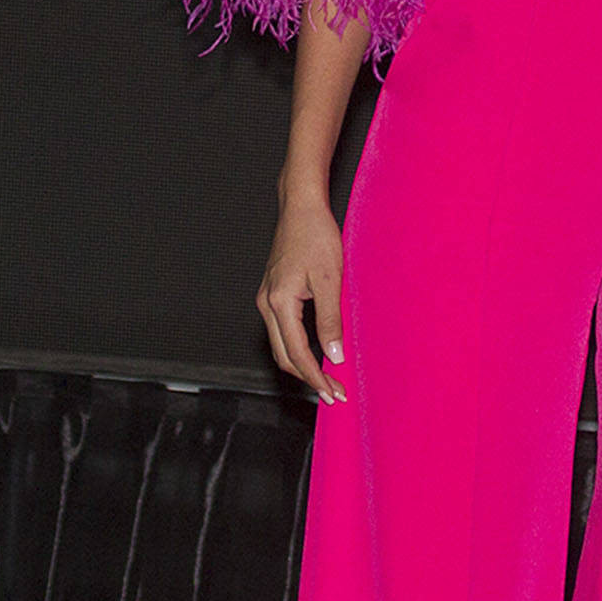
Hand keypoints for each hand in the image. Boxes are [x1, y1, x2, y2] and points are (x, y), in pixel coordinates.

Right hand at [257, 189, 347, 404]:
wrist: (301, 207)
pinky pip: (282, 330)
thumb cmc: (317, 236)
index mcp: (279, 302)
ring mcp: (267, 299)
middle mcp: (267, 304)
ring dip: (303, 365)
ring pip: (281, 346)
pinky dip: (298, 347)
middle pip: (284, 356)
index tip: (334, 392)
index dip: (316, 377)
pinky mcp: (273, 293)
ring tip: (328, 377)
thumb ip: (330, 320)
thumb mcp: (331, 280)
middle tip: (334, 393)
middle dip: (308, 379)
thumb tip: (334, 356)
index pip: (297, 354)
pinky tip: (317, 351)